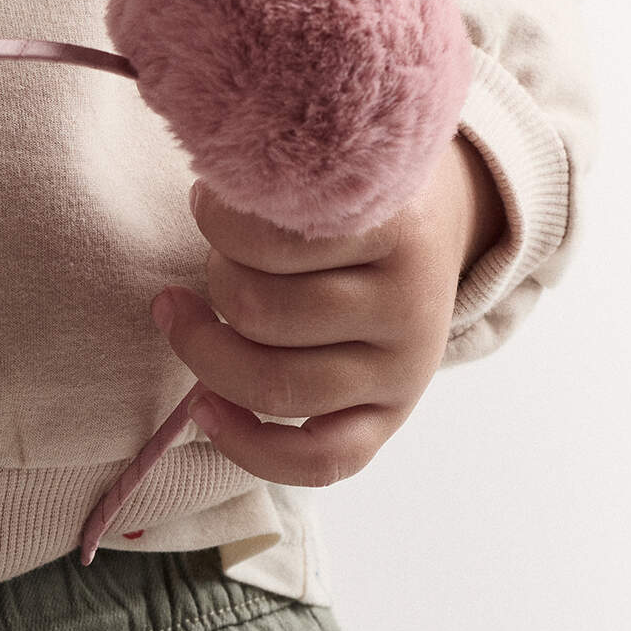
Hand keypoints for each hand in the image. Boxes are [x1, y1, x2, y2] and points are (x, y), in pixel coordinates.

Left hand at [148, 134, 506, 488]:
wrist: (436, 224)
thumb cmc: (356, 196)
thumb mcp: (334, 168)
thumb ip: (282, 184)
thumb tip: (207, 201)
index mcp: (398, 228)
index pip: (270, 239)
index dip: (217, 223)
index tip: (206, 204)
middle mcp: (409, 306)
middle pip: (259, 312)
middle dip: (214, 283)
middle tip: (215, 259)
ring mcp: (403, 370)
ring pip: (274, 384)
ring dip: (209, 352)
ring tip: (194, 316)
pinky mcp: (390, 416)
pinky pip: (319, 461)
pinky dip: (249, 446)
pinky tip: (203, 409)